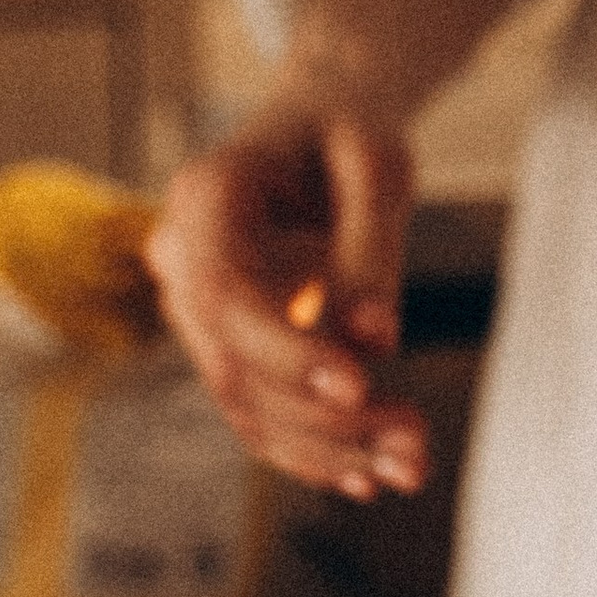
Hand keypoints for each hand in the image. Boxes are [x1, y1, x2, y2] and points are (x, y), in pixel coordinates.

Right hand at [148, 104, 427, 499]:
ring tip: (410, 465)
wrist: (325, 122)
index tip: (360, 385)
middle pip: (235, 363)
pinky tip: (370, 475)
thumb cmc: (351, 129)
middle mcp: (182, 258)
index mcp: (206, 196)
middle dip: (324, 417)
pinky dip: (313, 449)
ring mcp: (198, 309)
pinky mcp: (229, 344)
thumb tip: (373, 340)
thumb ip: (371, 247)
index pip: (226, 294)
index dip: (286, 350)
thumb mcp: (378, 164)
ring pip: (247, 403)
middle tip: (413, 443)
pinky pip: (258, 411)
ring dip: (328, 447)